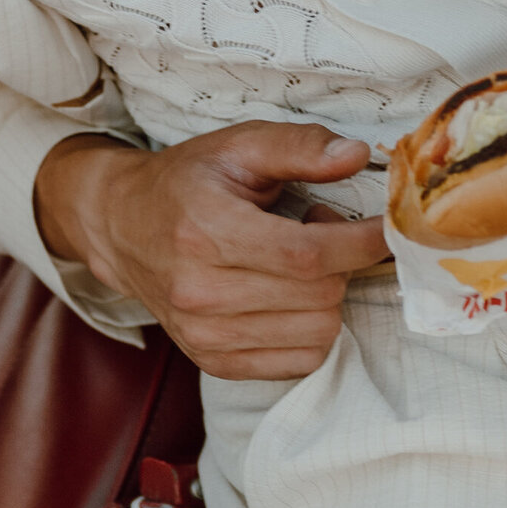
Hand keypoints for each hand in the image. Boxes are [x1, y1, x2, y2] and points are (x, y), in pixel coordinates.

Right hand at [36, 122, 389, 379]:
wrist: (120, 226)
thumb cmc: (186, 182)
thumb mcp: (238, 146)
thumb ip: (299, 146)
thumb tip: (357, 156)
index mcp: (205, 232)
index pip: (308, 255)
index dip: (362, 243)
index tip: (386, 227)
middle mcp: (199, 291)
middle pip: (320, 295)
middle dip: (341, 261)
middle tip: (319, 230)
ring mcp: (203, 334)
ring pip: (318, 331)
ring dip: (327, 296)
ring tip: (298, 264)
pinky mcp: (211, 360)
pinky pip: (300, 361)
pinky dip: (311, 329)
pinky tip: (288, 296)